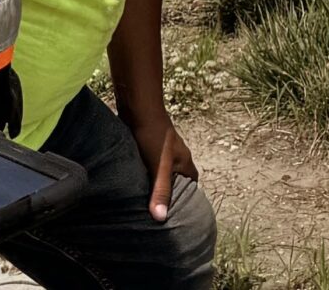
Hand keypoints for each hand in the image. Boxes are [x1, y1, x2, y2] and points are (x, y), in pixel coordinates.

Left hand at [120, 106, 198, 223]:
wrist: (140, 110)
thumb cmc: (153, 138)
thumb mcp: (159, 168)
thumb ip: (160, 191)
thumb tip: (161, 218)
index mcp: (185, 162)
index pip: (192, 185)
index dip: (186, 198)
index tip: (176, 213)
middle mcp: (178, 157)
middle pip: (178, 180)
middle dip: (170, 193)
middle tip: (158, 209)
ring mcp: (164, 152)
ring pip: (163, 173)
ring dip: (156, 183)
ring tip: (145, 198)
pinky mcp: (150, 147)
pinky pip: (152, 166)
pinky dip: (147, 175)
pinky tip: (136, 181)